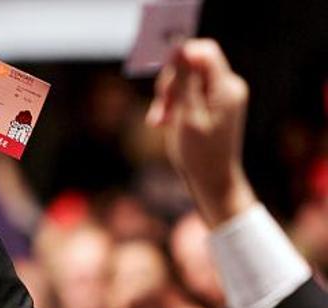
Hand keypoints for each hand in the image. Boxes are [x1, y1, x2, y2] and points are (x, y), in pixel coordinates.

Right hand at [146, 39, 256, 225]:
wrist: (212, 181)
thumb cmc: (200, 154)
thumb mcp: (187, 116)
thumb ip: (184, 81)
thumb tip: (179, 47)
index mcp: (226, 88)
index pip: (203, 52)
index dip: (179, 59)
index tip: (162, 81)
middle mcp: (227, 87)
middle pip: (191, 65)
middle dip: (170, 85)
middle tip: (160, 111)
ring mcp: (220, 96)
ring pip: (185, 80)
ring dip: (168, 98)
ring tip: (159, 121)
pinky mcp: (212, 105)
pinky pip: (188, 94)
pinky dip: (173, 105)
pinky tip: (163, 122)